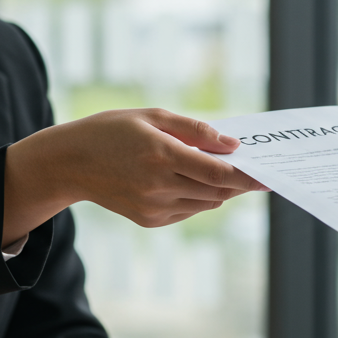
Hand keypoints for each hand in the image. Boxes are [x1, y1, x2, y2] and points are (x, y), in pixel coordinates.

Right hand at [3, 108, 267, 243]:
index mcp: (161, 155)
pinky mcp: (149, 221)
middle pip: (217, 192)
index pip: (218, 173)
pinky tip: (190, 182)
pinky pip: (188, 211)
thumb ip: (195, 130)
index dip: (247, 176)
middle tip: (254, 170)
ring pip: (206, 204)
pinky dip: (198, 198)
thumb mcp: (152, 116)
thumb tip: (232, 146)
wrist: (70, 163)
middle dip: (238, 182)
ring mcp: (154, 207)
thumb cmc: (112, 131)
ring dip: (219, 190)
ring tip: (221, 171)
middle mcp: (159, 186)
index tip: (268, 174)